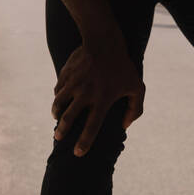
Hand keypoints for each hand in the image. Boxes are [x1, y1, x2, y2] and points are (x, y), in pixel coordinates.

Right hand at [51, 39, 144, 156]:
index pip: (91, 128)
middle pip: (69, 118)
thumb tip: (126, 125)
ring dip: (56, 113)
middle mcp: (85, 94)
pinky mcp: (66, 74)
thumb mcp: (137, 87)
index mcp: (102, 100)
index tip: (78, 153)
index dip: (84, 143)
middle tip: (59, 138)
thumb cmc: (123, 66)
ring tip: (57, 118)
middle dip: (62, 131)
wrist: (104, 41)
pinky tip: (60, 98)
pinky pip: (58, 89)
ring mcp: (73, 84)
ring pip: (59, 103)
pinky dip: (58, 96)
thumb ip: (135, 109)